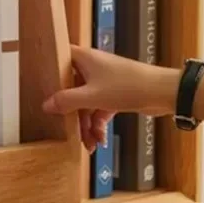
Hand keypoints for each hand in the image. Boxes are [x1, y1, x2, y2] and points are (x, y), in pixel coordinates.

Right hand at [42, 44, 179, 152]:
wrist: (162, 93)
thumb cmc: (128, 86)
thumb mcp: (92, 96)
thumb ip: (67, 101)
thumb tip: (46, 105)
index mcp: (84, 59)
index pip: (60, 58)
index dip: (50, 69)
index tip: (40, 84)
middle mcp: (93, 67)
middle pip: (72, 88)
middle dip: (73, 113)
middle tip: (70, 131)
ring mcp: (105, 81)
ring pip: (87, 102)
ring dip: (87, 124)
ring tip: (90, 144)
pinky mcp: (116, 93)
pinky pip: (100, 109)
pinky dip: (99, 124)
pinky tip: (100, 140)